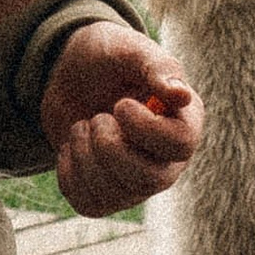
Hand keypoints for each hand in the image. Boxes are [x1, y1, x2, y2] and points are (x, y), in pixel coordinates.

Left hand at [40, 22, 201, 216]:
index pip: (180, 145)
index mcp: (184, 121)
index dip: (145, 129)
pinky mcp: (108, 193)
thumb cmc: (108, 57)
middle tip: (97, 117)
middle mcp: (168, 159)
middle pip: (149, 179)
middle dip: (109, 146)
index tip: (120, 104)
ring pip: (115, 194)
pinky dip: (69, 173)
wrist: (70, 72)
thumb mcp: (130, 50)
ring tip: (83, 126)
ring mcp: (138, 181)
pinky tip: (73, 146)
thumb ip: (157, 67)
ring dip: (85, 154)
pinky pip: (89, 204)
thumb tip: (182, 95)